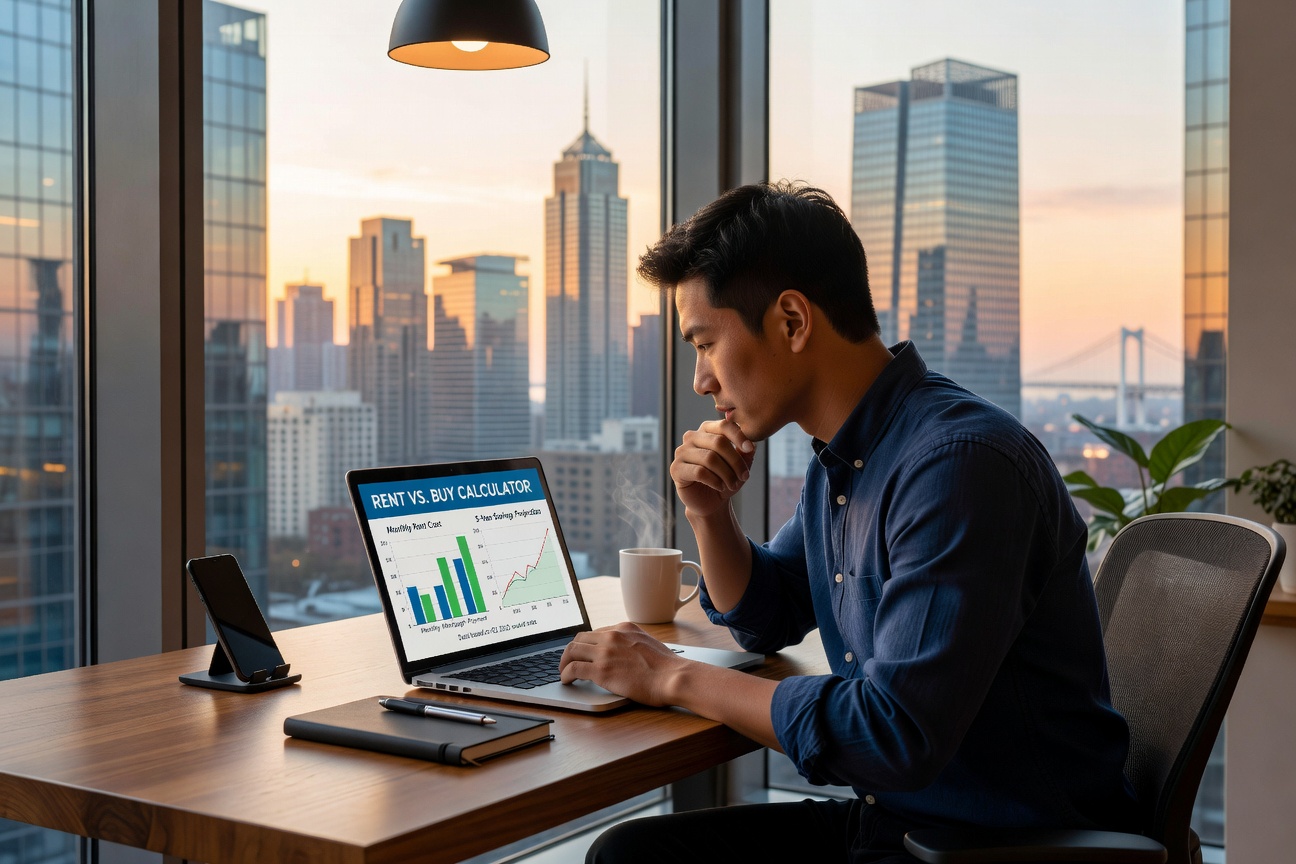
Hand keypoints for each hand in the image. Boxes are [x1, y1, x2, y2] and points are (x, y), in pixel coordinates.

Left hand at [559, 623, 687, 706]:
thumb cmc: (667, 667)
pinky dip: (565, 674)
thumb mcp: (648, 643)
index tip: (582, 653)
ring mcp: (605, 652)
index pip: (595, 632)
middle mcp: (612, 636)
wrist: (674, 677)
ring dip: (564, 662)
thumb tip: (623, 653)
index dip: (586, 645)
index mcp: (624, 628)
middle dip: (570, 651)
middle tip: (567, 662)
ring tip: (563, 672)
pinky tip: (566, 680)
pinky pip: (574, 669)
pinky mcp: (601, 670)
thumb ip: (632, 643)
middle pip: (579, 638)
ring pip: (572, 651)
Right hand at [670, 419, 755, 518]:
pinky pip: (699, 472)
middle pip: (718, 442)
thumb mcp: (740, 464)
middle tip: (744, 476)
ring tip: (733, 484)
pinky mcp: (676, 469)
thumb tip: (751, 445)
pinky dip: (714, 481)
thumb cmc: (725, 479)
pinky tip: (720, 487)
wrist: (711, 502)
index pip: (723, 425)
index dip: (738, 436)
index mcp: (707, 430)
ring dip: (727, 474)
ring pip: (710, 458)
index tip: (750, 449)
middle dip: (735, 461)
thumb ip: (745, 452)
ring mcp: (681, 452)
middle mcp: (692, 437)